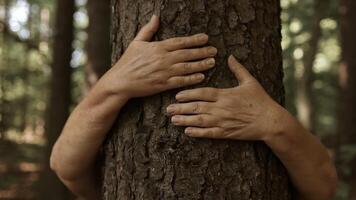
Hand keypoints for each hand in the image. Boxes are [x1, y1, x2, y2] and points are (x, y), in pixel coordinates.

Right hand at [102, 15, 216, 98]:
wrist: (121, 81)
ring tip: (212, 62)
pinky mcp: (163, 85)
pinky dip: (192, 79)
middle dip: (202, 51)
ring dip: (201, 65)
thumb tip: (156, 17)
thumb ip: (148, 30)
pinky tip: (201, 77)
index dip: (194, 40)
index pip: (180, 42)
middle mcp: (163, 59)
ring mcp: (164, 72)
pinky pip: (181, 81)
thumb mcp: (136, 42)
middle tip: (214, 50)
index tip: (205, 38)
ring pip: (186, 67)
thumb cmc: (128, 62)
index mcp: (158, 47)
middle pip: (187, 54)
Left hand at [167, 55, 283, 140]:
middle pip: (196, 107)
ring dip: (185, 120)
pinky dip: (197, 133)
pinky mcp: (226, 132)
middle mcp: (221, 108)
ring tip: (173, 120)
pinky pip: (209, 133)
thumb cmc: (260, 100)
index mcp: (225, 94)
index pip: (202, 93)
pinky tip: (187, 132)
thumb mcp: (250, 81)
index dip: (188, 94)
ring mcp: (222, 121)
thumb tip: (230, 56)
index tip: (177, 95)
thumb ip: (238, 69)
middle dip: (181, 108)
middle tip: (167, 109)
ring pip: (199, 121)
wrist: (270, 121)